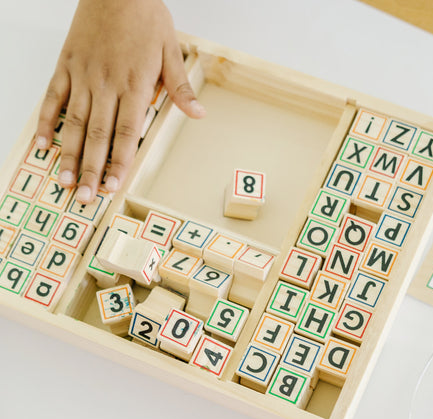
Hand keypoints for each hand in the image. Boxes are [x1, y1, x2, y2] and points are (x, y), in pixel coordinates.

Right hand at [35, 0, 205, 203]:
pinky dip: (47, 122)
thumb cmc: (145, 16)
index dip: (119, 162)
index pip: (127, 133)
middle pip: (97, 135)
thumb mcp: (171, 51)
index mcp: (133, 85)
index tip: (113, 185)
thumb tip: (199, 115)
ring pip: (73, 122)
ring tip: (65, 181)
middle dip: (91, 169)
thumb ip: (180, 88)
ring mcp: (82, 75)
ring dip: (68, 154)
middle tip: (85, 197)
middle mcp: (105, 84)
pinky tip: (43, 145)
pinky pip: (53, 97)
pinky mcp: (66, 65)